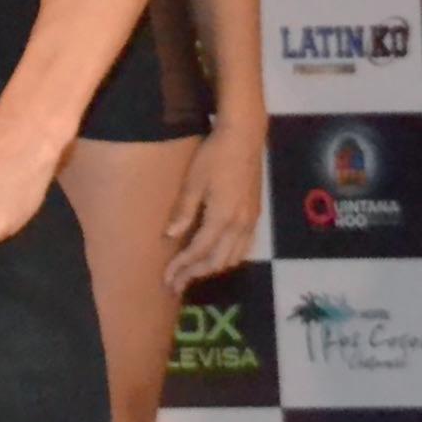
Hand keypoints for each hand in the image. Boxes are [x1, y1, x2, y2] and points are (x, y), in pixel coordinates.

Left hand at [162, 119, 263, 291]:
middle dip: (195, 274)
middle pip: (218, 261)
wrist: (244, 138)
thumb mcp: (193, 181)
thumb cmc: (214, 156)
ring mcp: (251, 221)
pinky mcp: (254, 214)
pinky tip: (215, 255)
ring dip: (212, 268)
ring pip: (233, 257)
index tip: (166, 278)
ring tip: (192, 273)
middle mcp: (240, 226)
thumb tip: (169, 236)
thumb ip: (183, 211)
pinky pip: (243, 247)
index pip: (199, 252)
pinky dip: (227, 257)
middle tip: (176, 283)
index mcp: (223, 219)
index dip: (182, 268)